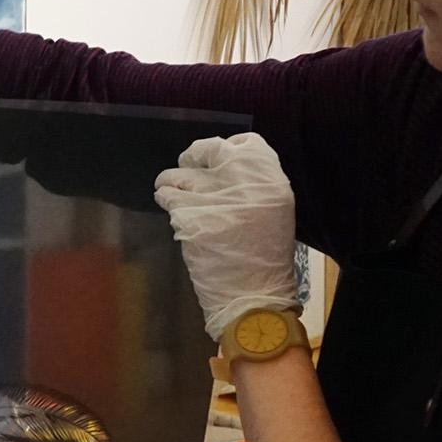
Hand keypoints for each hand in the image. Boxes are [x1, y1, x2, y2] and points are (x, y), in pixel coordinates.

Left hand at [153, 133, 300, 340]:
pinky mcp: (188, 218)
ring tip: (174, 193)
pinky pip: (169, 200)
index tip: (215, 159)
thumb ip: (252, 185)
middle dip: (194, 156)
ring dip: (172, 182)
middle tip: (188, 164)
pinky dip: (168, 204)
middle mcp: (242, 184)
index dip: (224, 148)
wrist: (251, 297)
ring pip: (178, 175)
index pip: (244, 144)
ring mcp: (213, 200)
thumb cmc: (264, 258)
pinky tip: (176, 215)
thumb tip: (224, 166)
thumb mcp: (274, 213)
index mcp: (270, 182)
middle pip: (209, 150)